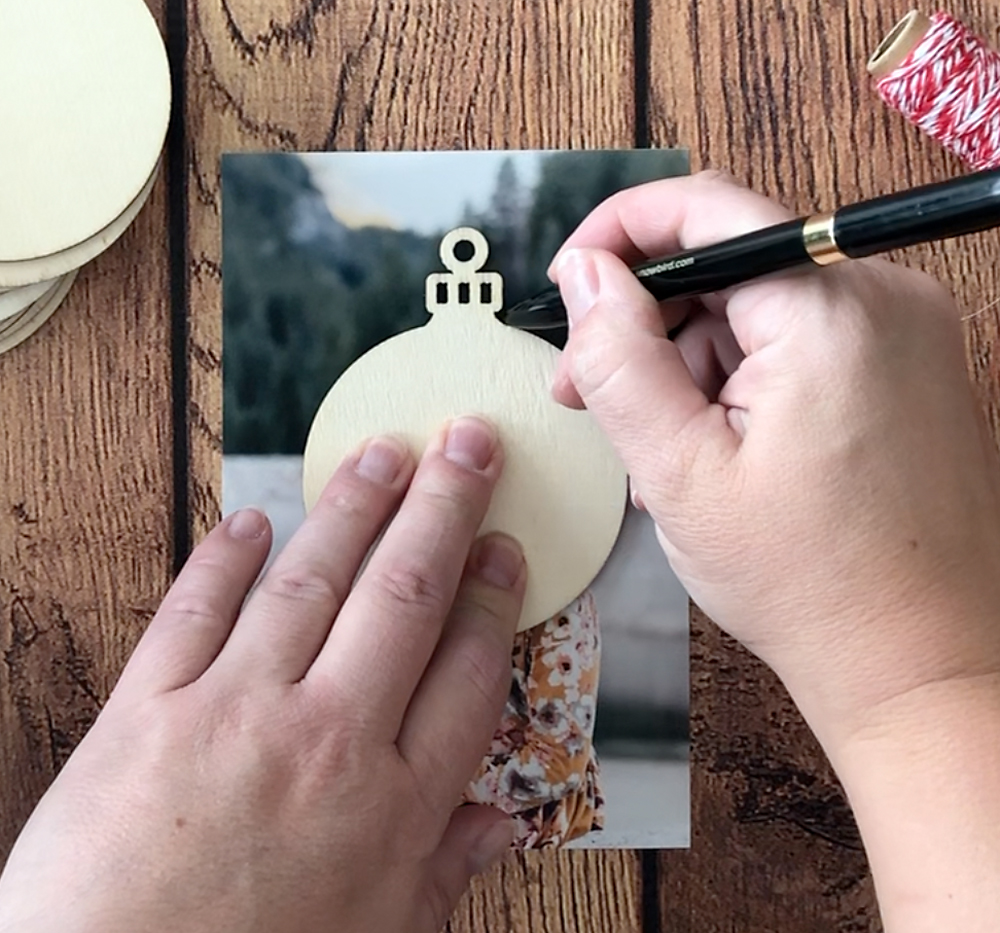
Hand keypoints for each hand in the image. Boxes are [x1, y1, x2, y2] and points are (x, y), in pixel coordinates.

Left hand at [0, 417, 525, 932]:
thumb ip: (444, 874)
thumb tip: (499, 827)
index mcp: (391, 806)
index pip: (467, 670)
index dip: (494, 598)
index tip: (504, 550)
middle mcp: (325, 741)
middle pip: (405, 597)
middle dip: (445, 509)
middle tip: (466, 446)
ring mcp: (233, 716)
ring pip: (311, 581)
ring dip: (355, 508)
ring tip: (384, 455)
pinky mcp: (146, 712)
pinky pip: (194, 611)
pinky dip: (224, 559)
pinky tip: (252, 522)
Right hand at [549, 171, 999, 930]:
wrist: (920, 666)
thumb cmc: (805, 582)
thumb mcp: (678, 471)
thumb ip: (619, 359)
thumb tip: (585, 275)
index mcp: (830, 312)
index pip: (707, 209)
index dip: (620, 233)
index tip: (569, 284)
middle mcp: (883, 301)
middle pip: (728, 269)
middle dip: (646, 325)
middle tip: (585, 396)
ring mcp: (902, 337)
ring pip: (756, 314)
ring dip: (689, 369)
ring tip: (658, 457)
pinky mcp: (903, 373)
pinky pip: (796, 348)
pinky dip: (740, 387)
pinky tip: (712, 455)